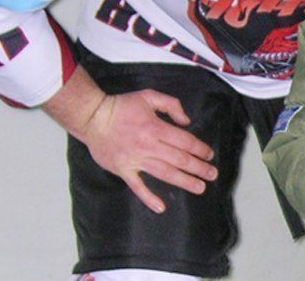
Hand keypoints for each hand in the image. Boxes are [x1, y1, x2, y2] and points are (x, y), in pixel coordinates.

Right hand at [83, 89, 217, 213]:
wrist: (93, 118)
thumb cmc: (122, 106)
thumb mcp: (149, 96)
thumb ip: (171, 105)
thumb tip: (186, 122)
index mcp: (155, 127)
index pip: (184, 141)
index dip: (199, 149)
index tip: (209, 155)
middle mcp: (148, 146)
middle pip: (179, 159)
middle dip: (198, 168)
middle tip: (212, 174)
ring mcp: (135, 160)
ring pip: (164, 173)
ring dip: (184, 181)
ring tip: (199, 188)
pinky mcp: (123, 170)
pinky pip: (137, 186)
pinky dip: (148, 198)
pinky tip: (161, 207)